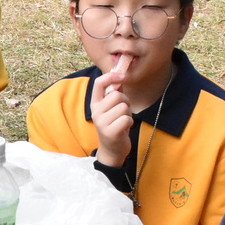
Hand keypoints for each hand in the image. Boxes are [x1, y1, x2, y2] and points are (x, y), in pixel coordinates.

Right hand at [90, 53, 133, 167]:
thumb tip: (120, 74)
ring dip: (128, 114)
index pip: (99, 83)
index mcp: (95, 104)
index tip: (122, 76)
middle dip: (126, 102)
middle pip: (117, 95)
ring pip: (124, 107)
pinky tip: (124, 129)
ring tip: (123, 121)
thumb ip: (115, 92)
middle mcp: (96, 112)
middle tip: (123, 113)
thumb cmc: (114, 126)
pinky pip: (126, 119)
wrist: (112, 150)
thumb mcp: (112, 108)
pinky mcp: (110, 132)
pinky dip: (129, 123)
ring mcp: (101, 122)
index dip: (111, 76)